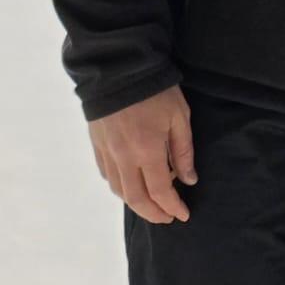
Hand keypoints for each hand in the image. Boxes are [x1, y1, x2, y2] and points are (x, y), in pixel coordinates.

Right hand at [88, 85, 196, 224]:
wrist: (119, 67)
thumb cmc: (156, 90)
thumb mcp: (179, 117)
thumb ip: (183, 151)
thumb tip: (188, 180)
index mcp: (146, 151)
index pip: (159, 191)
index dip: (172, 207)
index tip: (183, 214)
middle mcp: (123, 157)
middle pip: (135, 199)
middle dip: (153, 213)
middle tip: (168, 217)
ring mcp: (107, 152)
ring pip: (118, 189)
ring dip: (136, 202)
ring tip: (152, 203)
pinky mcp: (96, 144)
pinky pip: (107, 174)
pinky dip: (120, 186)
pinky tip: (131, 183)